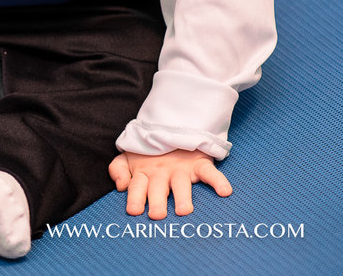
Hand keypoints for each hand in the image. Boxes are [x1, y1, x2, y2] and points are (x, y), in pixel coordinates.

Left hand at [108, 149, 232, 219]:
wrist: (170, 128)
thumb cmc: (147, 153)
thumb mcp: (128, 158)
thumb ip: (118, 170)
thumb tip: (120, 186)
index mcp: (144, 173)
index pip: (137, 187)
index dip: (134, 198)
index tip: (133, 211)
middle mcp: (161, 173)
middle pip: (158, 189)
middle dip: (156, 202)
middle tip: (157, 215)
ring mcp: (180, 168)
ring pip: (181, 184)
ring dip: (182, 197)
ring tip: (184, 210)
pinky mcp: (198, 163)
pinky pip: (209, 172)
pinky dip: (218, 181)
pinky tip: (225, 191)